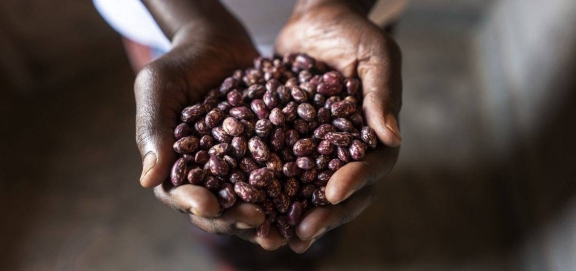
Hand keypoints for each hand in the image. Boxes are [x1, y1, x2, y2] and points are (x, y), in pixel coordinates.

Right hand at [135, 13, 286, 249]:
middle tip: (256, 220)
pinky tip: (308, 195)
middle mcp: (209, 174)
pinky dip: (292, 187)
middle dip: (236, 218)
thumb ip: (153, 130)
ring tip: (285, 227)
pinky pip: (280, 174)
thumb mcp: (158, 88)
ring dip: (268, 215)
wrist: (217, 44)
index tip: (208, 206)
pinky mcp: (267, 153)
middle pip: (220, 207)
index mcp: (177, 167)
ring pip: (252, 199)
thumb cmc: (179, 64)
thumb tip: (148, 180)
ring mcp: (240, 166)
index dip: (194, 203)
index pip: (180, 194)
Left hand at [275, 1, 401, 252]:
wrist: (316, 18)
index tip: (332, 193)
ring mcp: (317, 148)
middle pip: (341, 191)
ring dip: (293, 215)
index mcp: (374, 133)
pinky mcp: (288, 140)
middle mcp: (347, 148)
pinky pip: (280, 170)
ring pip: (309, 190)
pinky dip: (267, 190)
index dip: (355, 182)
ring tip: (274, 235)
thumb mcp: (375, 54)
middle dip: (324, 215)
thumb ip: (383, 93)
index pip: (372, 166)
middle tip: (301, 232)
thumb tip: (392, 137)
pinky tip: (248, 204)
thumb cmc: (352, 32)